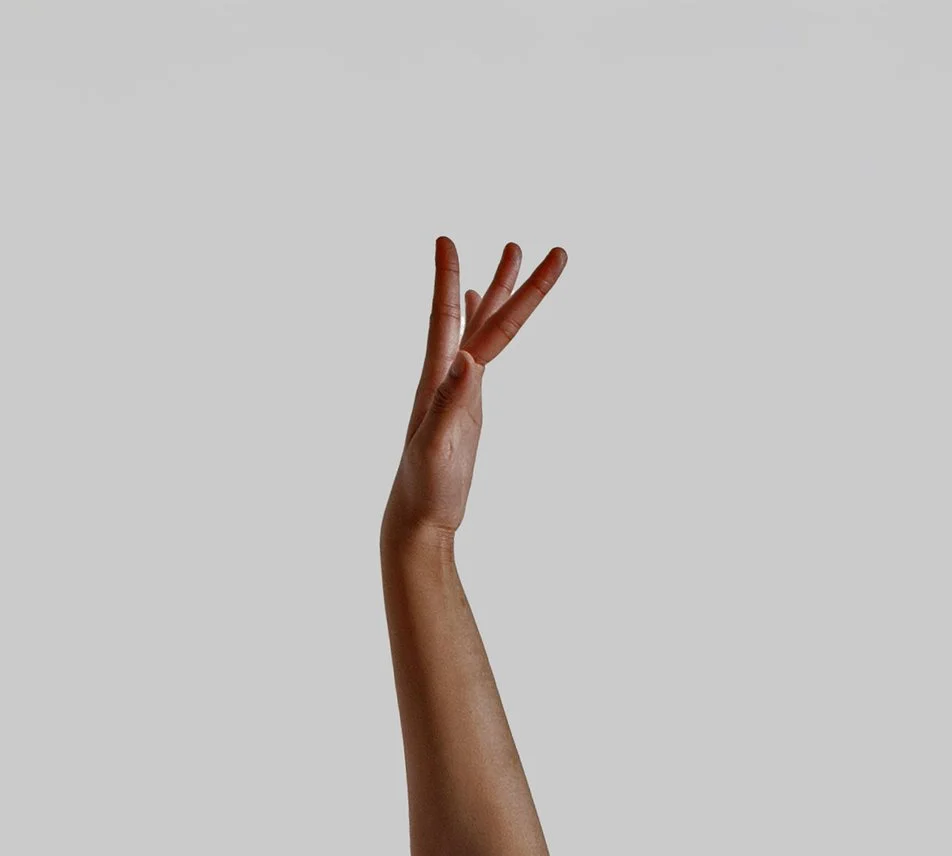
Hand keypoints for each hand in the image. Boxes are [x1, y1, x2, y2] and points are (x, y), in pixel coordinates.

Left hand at [385, 236, 565, 542]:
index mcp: (438, 380)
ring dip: (498, 293)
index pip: (447, 319)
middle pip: (484, 319)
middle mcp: (448, 376)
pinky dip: (482, 330)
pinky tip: (481, 314)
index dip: (447, 279)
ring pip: (485, 330)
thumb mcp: (436, 446)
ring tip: (515, 253)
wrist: (419, 520)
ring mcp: (460, 389)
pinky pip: (480, 356)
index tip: (446, 239)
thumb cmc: (423, 489)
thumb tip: (468, 359)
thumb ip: (449, 401)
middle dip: (509, 284)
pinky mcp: (469, 406)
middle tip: (532, 246)